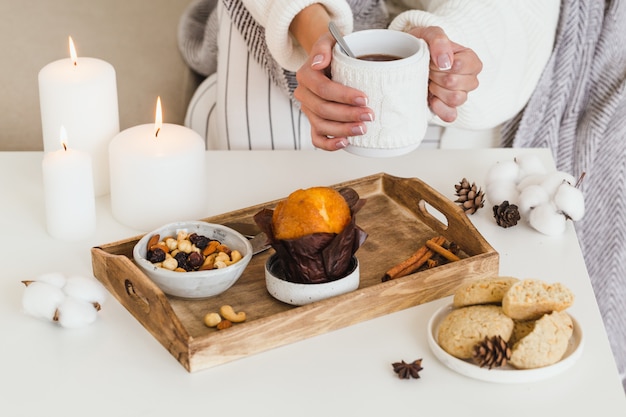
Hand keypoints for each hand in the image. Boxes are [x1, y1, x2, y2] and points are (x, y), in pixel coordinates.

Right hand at [294, 32, 372, 150]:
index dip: (344, 96)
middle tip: (369, 115)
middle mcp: (304, 96)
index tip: (364, 98)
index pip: (323, 89)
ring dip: (343, 130)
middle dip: (348, 114)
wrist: (330, 62)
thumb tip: (318, 63)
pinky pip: (317, 139)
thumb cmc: (335, 51)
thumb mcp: (330, 39)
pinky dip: (330, 144)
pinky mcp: (315, 123)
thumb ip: (323, 47)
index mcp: (306, 76)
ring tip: (362, 129)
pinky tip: (346, 143)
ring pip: (321, 126)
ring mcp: (309, 111)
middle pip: (323, 110)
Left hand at [408, 26, 481, 121]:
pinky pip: (451, 115)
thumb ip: (439, 41)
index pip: (462, 66)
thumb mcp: (427, 34)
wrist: (405, 60)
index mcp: (469, 59)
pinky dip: (439, 107)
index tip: (433, 60)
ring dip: (437, 90)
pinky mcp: (448, 109)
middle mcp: (469, 78)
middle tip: (429, 71)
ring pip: (455, 99)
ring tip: (429, 82)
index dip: (442, 64)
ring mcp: (460, 95)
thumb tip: (446, 62)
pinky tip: (431, 97)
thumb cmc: (420, 46)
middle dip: (436, 77)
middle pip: (456, 84)